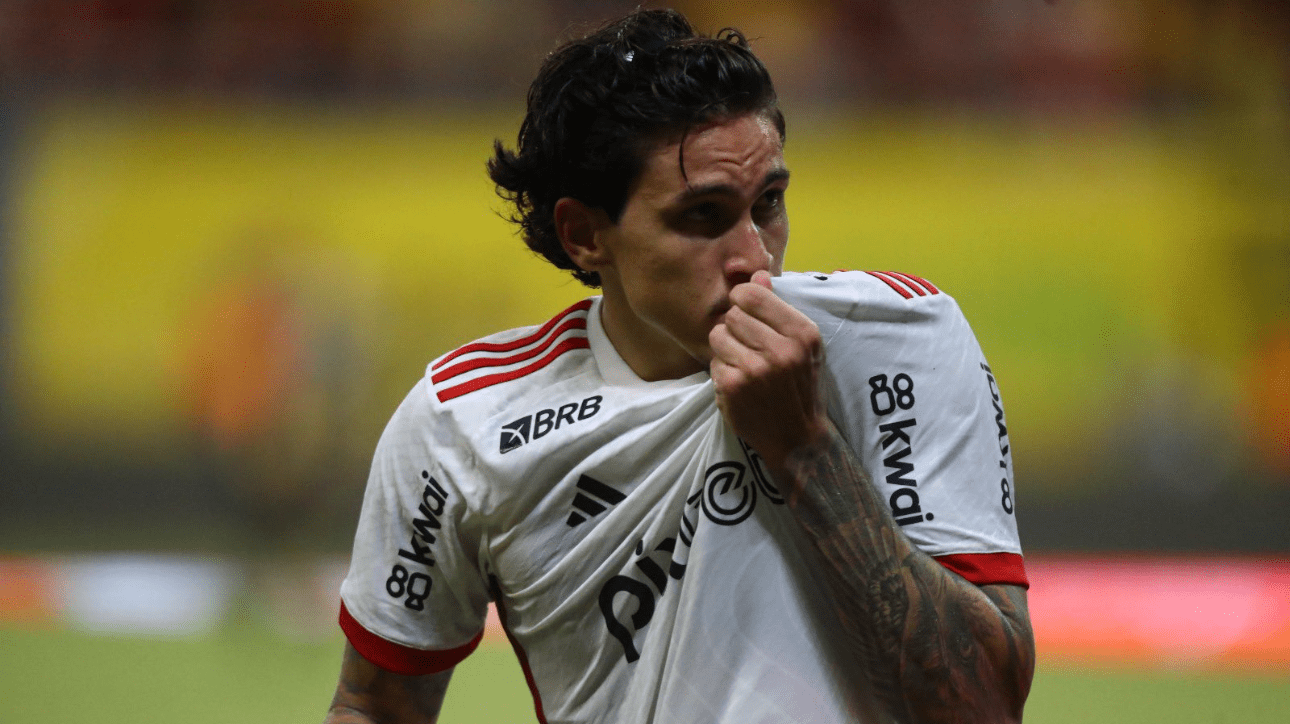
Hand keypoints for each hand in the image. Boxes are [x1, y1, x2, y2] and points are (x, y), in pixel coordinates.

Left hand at [709, 271, 829, 472]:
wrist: (798, 438)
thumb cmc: (800, 386)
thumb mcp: (802, 346)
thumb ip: (778, 310)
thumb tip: (756, 276)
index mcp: (802, 332)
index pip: (752, 295)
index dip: (742, 301)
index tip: (746, 313)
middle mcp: (781, 349)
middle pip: (732, 314)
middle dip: (735, 328)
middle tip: (748, 346)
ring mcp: (755, 369)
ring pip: (717, 335)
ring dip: (725, 348)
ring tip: (743, 363)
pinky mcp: (733, 386)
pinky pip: (713, 361)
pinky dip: (722, 371)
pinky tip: (738, 383)